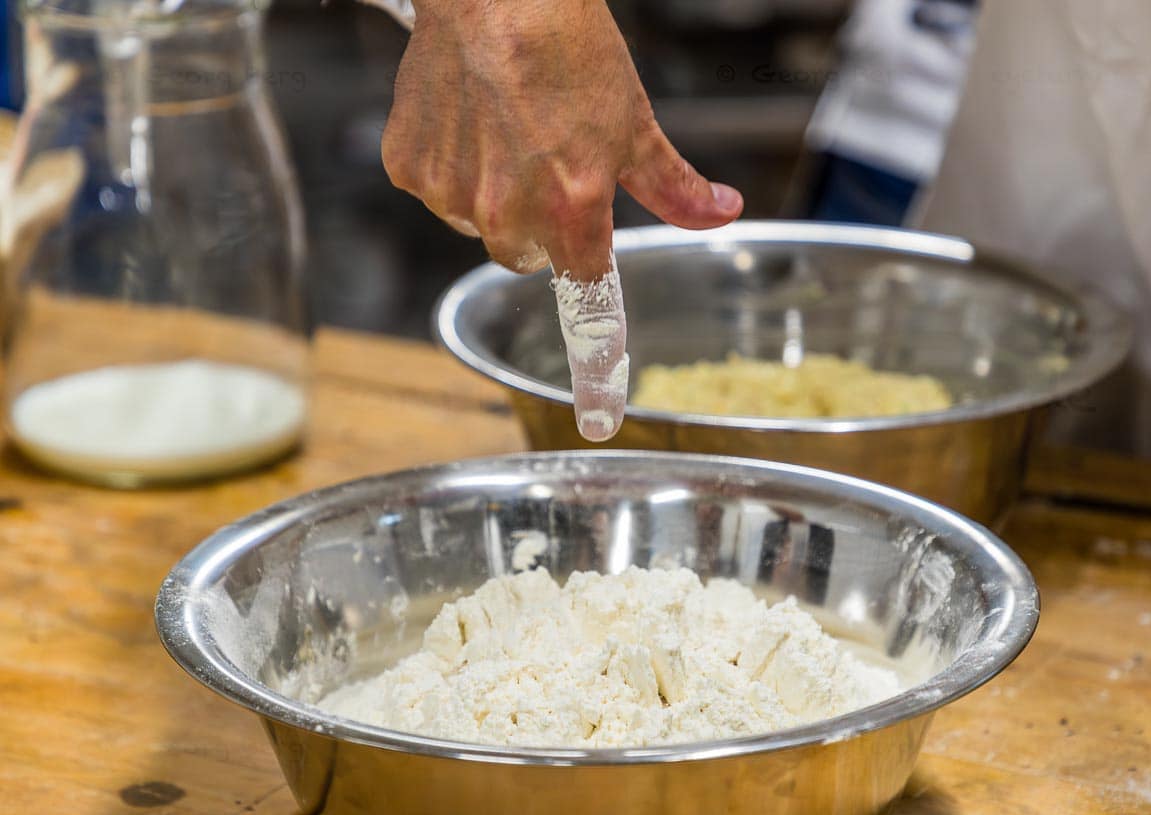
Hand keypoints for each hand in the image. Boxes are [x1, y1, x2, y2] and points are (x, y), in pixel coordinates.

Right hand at [381, 0, 743, 438]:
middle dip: (541, 226)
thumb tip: (720, 212)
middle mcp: (509, 212)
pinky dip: (449, 167)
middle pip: (529, 257)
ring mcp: (452, 193)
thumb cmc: (566, 44)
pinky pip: (434, 192)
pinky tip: (468, 120)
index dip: (597, 353)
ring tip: (507, 130)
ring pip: (479, 226)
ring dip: (493, 198)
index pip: (587, 302)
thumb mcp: (635, 121)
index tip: (598, 412)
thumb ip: (673, 184)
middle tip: (549, 167)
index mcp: (573, 208)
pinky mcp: (409, 166)